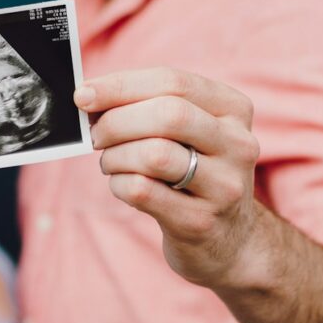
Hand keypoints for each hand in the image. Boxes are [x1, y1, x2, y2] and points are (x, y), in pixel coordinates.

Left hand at [76, 67, 261, 288]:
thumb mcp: (189, 133)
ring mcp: (224, 186)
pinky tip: (122, 185)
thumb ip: (148, 107)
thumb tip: (90, 96)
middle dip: (117, 122)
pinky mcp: (201, 221)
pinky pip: (143, 191)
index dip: (121, 86)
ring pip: (154, 154)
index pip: (173, 82)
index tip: (84, 95)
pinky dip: (119, 184)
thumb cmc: (194, 173)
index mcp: (234, 110)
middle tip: (95, 135)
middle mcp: (238, 144)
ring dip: (116, 156)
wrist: (229, 240)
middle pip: (167, 115)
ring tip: (111, 162)